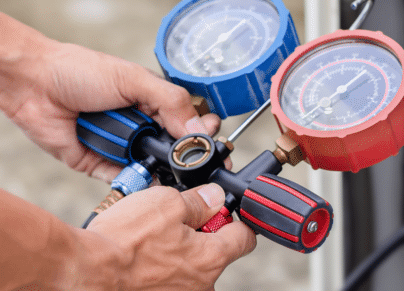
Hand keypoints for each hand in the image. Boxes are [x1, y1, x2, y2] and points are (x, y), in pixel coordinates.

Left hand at [0, 13, 220, 181]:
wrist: (33, 84)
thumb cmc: (79, 71)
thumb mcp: (134, 79)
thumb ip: (171, 102)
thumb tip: (201, 129)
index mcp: (156, 103)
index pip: (191, 123)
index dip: (204, 135)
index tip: (214, 144)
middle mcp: (143, 127)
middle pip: (176, 150)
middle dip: (187, 158)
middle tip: (197, 163)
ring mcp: (123, 147)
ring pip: (154, 168)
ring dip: (163, 171)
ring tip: (173, 172)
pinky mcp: (101, 165)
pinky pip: (126, 180)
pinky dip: (137, 183)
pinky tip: (148, 182)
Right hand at [80, 184, 256, 289]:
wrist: (82, 271)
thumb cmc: (123, 240)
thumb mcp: (167, 202)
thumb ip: (199, 201)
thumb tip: (215, 197)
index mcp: (212, 258)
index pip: (244, 238)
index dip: (236, 220)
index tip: (223, 212)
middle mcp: (202, 286)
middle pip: (214, 254)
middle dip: (199, 236)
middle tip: (173, 222)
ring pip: (188, 269)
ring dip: (176, 253)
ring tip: (149, 241)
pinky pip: (167, 282)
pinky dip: (157, 270)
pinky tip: (139, 259)